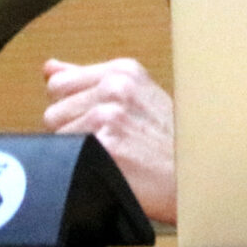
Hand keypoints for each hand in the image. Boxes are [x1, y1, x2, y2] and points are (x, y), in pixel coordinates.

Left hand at [44, 56, 175, 224]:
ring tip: (112, 157)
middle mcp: (115, 87)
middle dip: (72, 129)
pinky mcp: (104, 146)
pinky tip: (110, 169)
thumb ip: (88, 80)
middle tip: (109, 143)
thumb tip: (48, 68)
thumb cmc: (171, 144)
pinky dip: (80, 167)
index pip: (59, 84)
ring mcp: (108, 116)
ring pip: (56, 135)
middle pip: (53, 111)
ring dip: (76, 151)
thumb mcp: (137, 97)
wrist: (197, 178)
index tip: (98, 123)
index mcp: (123, 71)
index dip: (72, 109)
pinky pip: (64, 157)